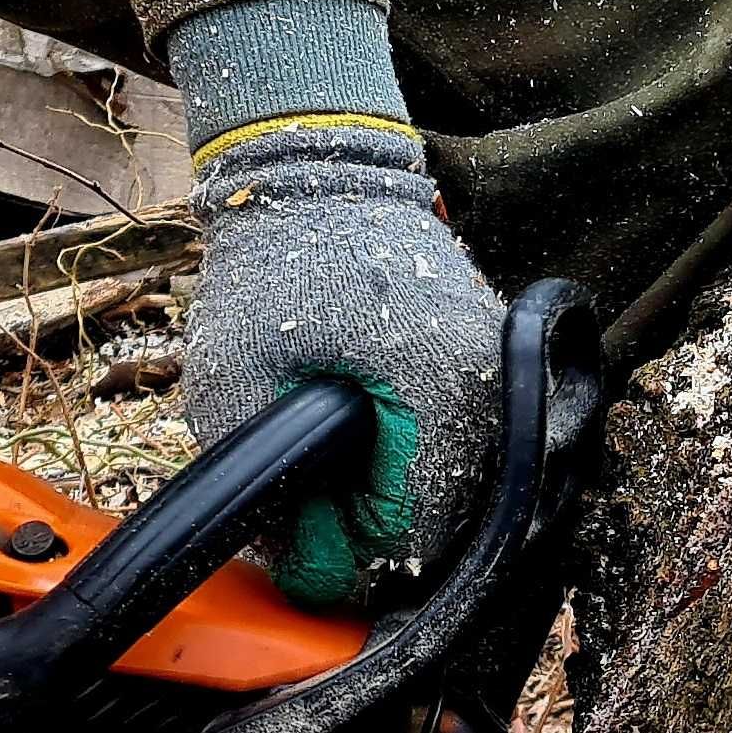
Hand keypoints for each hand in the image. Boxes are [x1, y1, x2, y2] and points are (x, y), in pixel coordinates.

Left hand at [180, 124, 507, 605]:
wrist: (320, 170)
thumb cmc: (273, 263)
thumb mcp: (233, 374)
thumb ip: (261, 476)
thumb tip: (295, 563)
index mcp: (436, 388)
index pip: (418, 528)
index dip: (354, 561)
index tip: (302, 560)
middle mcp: (489, 384)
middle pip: (448, 515)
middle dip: (374, 532)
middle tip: (307, 524)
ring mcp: (498, 368)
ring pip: (460, 484)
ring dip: (395, 499)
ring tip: (328, 484)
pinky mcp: (489, 357)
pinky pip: (463, 440)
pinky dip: (414, 460)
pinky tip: (360, 451)